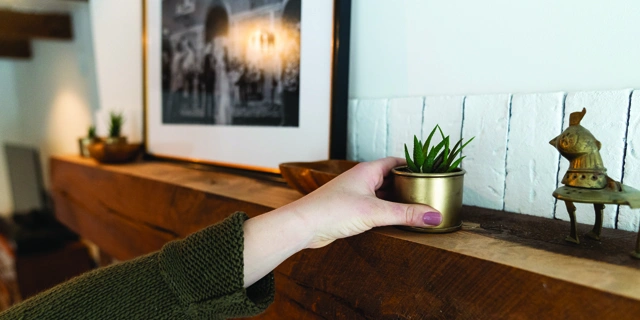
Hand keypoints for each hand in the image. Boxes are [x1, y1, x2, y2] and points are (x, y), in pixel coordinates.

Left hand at [243, 157, 440, 286]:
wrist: (304, 226)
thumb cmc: (331, 211)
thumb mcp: (375, 212)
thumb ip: (406, 214)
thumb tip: (434, 216)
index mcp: (367, 170)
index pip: (397, 162)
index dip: (414, 166)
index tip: (431, 173)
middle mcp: (361, 179)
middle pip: (391, 178)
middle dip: (408, 185)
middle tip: (429, 192)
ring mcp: (355, 194)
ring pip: (383, 194)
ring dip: (397, 200)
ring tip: (417, 207)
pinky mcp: (350, 209)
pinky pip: (374, 206)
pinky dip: (386, 211)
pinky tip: (395, 220)